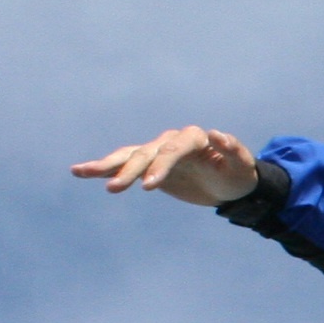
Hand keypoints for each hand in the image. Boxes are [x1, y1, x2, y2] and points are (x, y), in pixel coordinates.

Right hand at [70, 126, 258, 205]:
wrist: (231, 185)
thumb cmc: (239, 175)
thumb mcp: (243, 166)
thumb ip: (233, 150)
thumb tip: (217, 134)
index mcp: (194, 138)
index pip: (172, 150)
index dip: (160, 167)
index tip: (149, 186)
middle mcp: (172, 141)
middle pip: (146, 154)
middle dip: (130, 171)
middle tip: (115, 188)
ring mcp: (158, 152)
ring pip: (129, 156)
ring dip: (106, 165)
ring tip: (80, 171)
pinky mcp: (150, 166)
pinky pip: (124, 165)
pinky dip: (104, 169)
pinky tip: (82, 172)